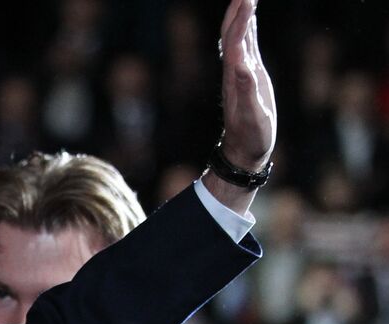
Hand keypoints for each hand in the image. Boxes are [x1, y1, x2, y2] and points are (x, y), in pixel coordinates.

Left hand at [217, 0, 274, 169]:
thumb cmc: (251, 135)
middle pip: (232, 32)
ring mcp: (241, 70)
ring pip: (239, 35)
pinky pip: (247, 44)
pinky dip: (249, 26)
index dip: (241, 19)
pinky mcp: (250, 74)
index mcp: (235, 76)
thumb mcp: (253, 114)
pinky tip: (251, 16)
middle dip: (238, 9)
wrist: (244, 149)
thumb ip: (247, 90)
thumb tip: (242, 65)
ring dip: (242, 14)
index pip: (235, 40)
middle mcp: (235, 70)